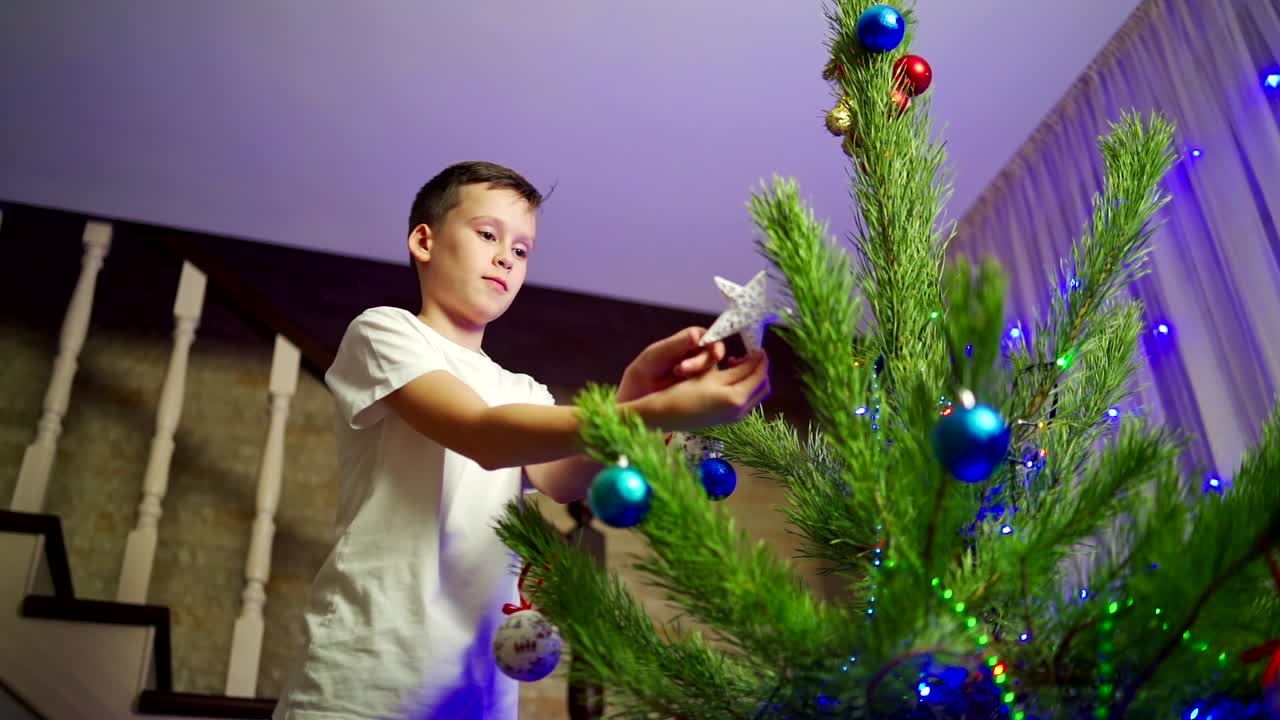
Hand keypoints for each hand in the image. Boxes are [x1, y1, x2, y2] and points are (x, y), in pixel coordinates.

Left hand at [617, 327, 726, 401]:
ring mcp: (703, 372)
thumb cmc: (648, 367)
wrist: (640, 392)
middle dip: (699, 363)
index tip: (716, 355)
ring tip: (676, 376)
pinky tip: (692, 391)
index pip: (710, 338)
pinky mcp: (703, 388)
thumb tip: (696, 335)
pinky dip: (705, 388)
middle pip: (712, 356)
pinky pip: (711, 387)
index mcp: (691, 340)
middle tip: (680, 369)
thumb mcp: (660, 352)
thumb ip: (679, 343)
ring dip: (697, 375)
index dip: (715, 346)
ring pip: (713, 372)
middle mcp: (700, 354)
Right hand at [633, 350, 770, 431]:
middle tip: (750, 354)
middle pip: (762, 387)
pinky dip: (744, 387)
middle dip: (759, 369)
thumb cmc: (685, 391)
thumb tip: (758, 359)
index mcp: (737, 398)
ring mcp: (735, 418)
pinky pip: (746, 400)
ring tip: (737, 363)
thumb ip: (738, 368)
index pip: (759, 375)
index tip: (758, 347)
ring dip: (751, 378)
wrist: (665, 414)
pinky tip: (730, 377)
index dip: (760, 359)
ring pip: (756, 394)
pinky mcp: (728, 419)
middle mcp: (741, 411)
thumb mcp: (712, 375)